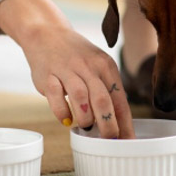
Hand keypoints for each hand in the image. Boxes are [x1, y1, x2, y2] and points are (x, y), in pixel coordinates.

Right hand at [0, 0, 134, 138]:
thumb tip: (119, 125)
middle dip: (108, 125)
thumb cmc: (77, 57)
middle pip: (103, 100)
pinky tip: (66, 120)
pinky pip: (56, 96)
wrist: (48, 33)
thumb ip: (107, 92)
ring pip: (81, 97)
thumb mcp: (98, 68)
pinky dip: (62, 112)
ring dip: (86, 118)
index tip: (128, 141)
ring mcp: (67, 70)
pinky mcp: (48, 75)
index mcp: (106, 66)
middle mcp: (89, 67)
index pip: (120, 99)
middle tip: (109, 140)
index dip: (124, 123)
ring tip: (87, 127)